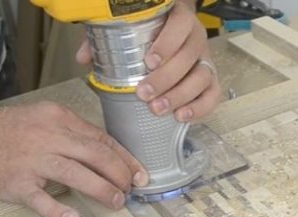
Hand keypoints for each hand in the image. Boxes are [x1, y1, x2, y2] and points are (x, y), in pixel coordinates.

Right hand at [0, 101, 148, 216]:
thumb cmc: (8, 131)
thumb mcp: (43, 120)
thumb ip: (73, 135)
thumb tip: (107, 156)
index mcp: (58, 118)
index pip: (101, 139)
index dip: (124, 158)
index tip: (139, 173)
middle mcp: (48, 136)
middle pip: (95, 154)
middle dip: (119, 174)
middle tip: (129, 189)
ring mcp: (32, 160)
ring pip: (76, 173)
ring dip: (102, 189)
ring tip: (116, 201)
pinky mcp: (16, 183)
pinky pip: (40, 199)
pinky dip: (58, 210)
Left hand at [76, 1, 220, 121]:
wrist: (173, 31)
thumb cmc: (149, 32)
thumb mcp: (127, 27)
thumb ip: (105, 38)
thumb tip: (84, 58)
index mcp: (179, 19)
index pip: (180, 26)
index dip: (167, 44)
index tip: (148, 61)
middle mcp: (196, 39)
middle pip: (189, 57)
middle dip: (166, 78)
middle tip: (144, 93)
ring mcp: (206, 60)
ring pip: (202, 77)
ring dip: (180, 95)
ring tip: (158, 109)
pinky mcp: (211, 80)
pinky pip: (213, 95)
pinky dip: (200, 108)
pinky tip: (181, 116)